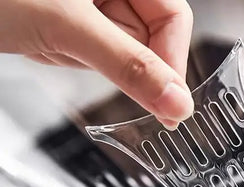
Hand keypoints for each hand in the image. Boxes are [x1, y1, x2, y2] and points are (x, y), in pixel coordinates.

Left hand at [0, 0, 193, 128]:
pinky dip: (75, 56)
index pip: (174, 18)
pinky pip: (97, 52)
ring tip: (55, 38)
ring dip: (92, 58)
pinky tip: (49, 41)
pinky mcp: (78, 22)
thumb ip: (129, 65)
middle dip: (123, 60)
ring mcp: (96, 6)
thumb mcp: (70, 27)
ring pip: (123, 51)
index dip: (172, 61)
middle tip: (92, 61)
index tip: (170, 103)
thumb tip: (177, 103)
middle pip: (149, 37)